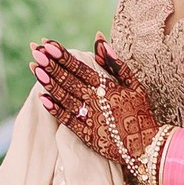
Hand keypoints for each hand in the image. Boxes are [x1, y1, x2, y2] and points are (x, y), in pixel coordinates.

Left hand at [32, 38, 153, 170]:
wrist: (148, 146)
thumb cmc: (140, 113)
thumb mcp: (134, 85)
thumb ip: (115, 63)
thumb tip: (98, 39)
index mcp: (107, 87)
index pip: (81, 67)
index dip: (63, 56)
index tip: (48, 43)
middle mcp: (97, 100)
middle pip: (69, 80)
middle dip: (51, 65)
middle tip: (35, 52)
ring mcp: (91, 118)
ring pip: (65, 98)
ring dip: (50, 83)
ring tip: (35, 70)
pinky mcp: (87, 135)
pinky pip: (68, 120)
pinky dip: (55, 109)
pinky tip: (42, 98)